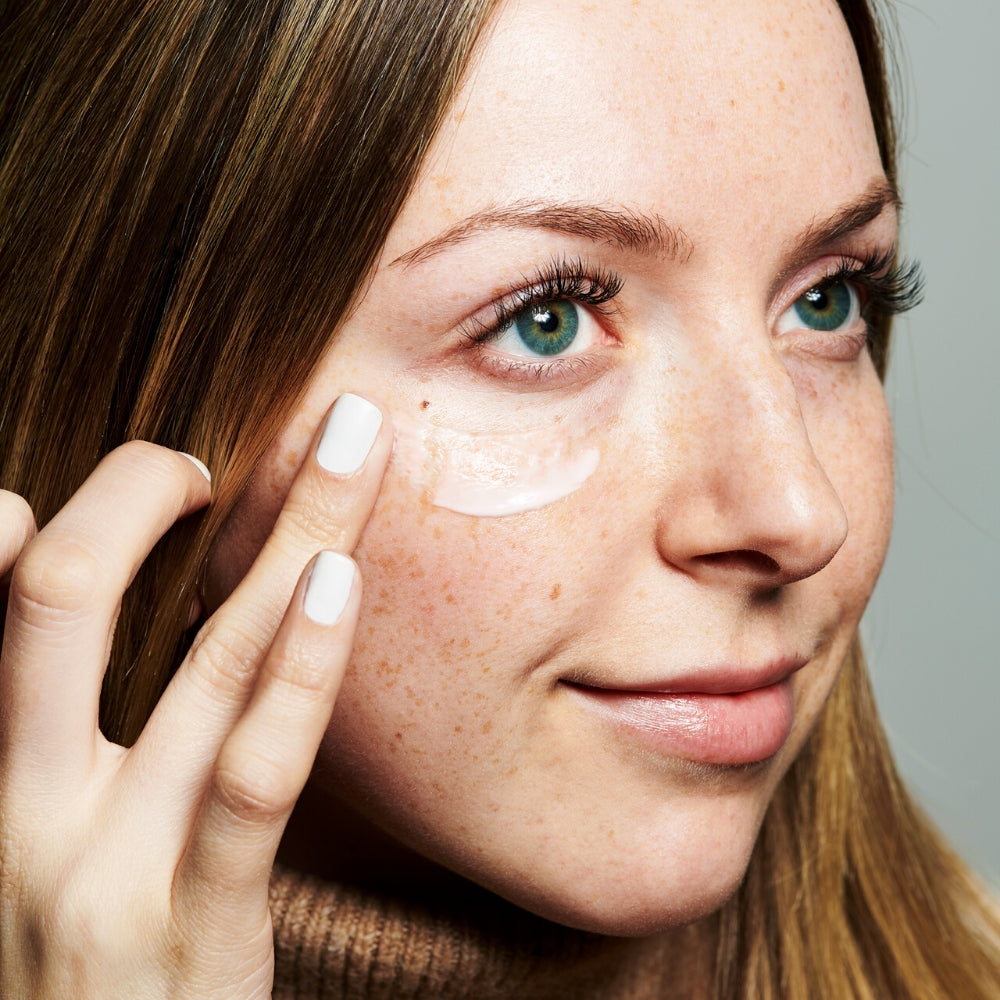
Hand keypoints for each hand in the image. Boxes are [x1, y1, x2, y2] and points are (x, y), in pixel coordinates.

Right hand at [0, 394, 390, 998]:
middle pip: (66, 596)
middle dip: (141, 486)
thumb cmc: (74, 982)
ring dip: (292, 531)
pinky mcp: (195, 935)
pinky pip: (253, 781)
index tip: (144, 482)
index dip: (31, 522)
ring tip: (352, 441)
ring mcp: (105, 874)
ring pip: (203, 659)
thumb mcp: (33, 853)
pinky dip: (300, 668)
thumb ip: (38, 729)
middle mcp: (22, 815)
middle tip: (222, 444)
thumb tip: (47, 561)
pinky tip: (342, 581)